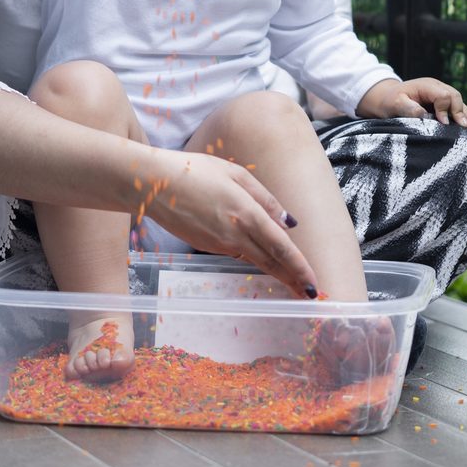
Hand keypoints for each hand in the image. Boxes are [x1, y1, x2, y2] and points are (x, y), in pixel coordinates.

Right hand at [142, 149, 318, 299]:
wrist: (152, 185)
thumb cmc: (196, 171)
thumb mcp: (236, 175)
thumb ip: (265, 199)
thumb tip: (288, 222)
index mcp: (247, 214)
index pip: (281, 248)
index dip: (299, 268)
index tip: (314, 284)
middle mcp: (235, 235)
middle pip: (271, 262)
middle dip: (293, 279)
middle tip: (312, 294)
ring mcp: (219, 244)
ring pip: (255, 259)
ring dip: (277, 271)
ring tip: (295, 281)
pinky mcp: (206, 246)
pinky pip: (238, 252)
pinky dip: (256, 258)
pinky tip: (265, 258)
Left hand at [356, 77, 466, 131]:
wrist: (387, 98)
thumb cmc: (389, 101)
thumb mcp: (394, 104)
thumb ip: (408, 108)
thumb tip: (424, 115)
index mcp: (428, 86)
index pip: (444, 95)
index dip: (445, 109)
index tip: (442, 124)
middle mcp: (438, 89)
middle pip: (456, 98)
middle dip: (461, 114)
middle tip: (465, 129)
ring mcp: (443, 96)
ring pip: (461, 105)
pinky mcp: (444, 106)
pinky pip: (458, 111)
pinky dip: (466, 121)